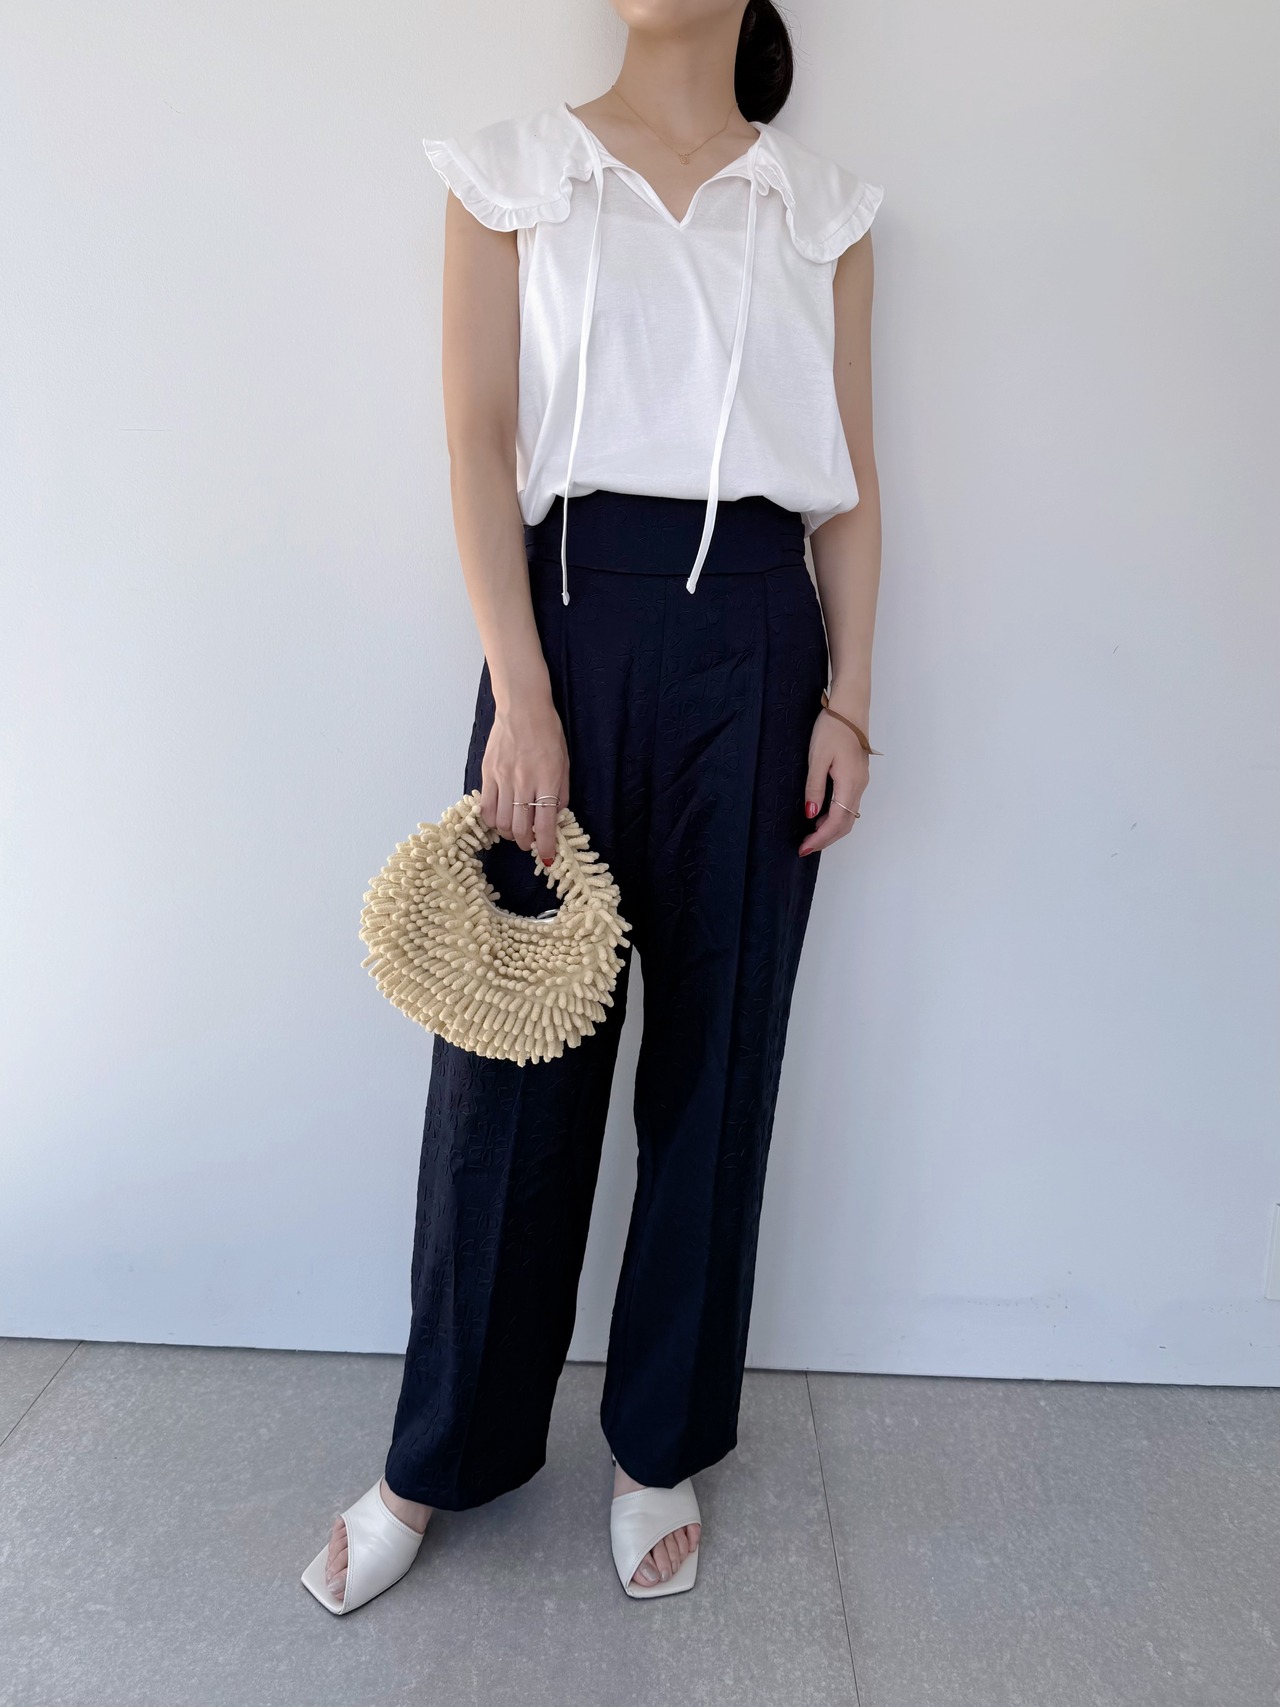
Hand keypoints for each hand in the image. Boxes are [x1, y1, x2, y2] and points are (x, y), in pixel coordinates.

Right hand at [479, 691, 569, 866]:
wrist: (522, 708)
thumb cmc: (548, 733)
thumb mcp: (564, 763)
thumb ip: (560, 793)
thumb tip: (554, 818)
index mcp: (548, 780)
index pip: (545, 824)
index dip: (545, 846)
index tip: (546, 857)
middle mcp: (524, 782)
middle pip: (520, 828)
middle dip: (526, 843)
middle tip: (529, 843)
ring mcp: (503, 778)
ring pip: (501, 822)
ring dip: (508, 833)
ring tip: (514, 831)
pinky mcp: (488, 773)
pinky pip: (485, 807)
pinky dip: (491, 820)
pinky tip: (498, 819)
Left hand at [799, 713, 867, 856]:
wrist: (849, 708)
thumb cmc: (832, 729)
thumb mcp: (817, 758)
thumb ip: (815, 788)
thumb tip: (811, 815)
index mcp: (850, 783)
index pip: (837, 822)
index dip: (821, 838)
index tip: (804, 848)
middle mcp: (859, 786)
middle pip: (846, 823)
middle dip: (825, 839)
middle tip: (805, 847)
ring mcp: (860, 782)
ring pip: (848, 815)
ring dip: (831, 829)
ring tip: (810, 835)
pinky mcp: (857, 776)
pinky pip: (848, 804)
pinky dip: (836, 816)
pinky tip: (821, 815)